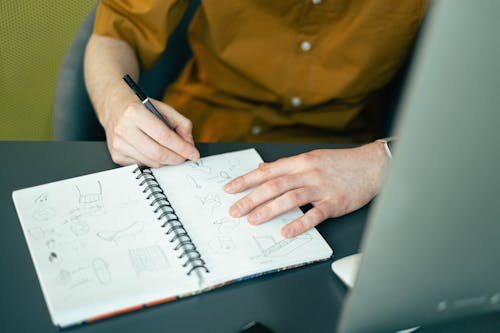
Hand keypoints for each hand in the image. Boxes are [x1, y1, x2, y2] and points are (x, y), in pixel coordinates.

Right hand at [102, 94, 199, 166]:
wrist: (114, 107)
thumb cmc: (140, 107)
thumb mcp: (163, 108)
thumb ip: (181, 123)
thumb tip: (189, 144)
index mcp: (135, 113)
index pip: (164, 136)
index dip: (182, 148)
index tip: (194, 154)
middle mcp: (123, 129)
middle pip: (158, 153)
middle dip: (176, 158)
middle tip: (185, 157)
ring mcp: (118, 144)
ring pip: (151, 162)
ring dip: (166, 161)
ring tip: (170, 152)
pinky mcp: (117, 155)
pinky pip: (142, 165)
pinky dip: (153, 161)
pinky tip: (153, 151)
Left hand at [224, 142, 388, 237]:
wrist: (372, 165)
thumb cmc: (341, 163)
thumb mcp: (312, 158)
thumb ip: (287, 166)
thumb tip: (263, 169)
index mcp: (301, 161)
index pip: (267, 171)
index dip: (246, 180)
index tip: (229, 189)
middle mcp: (308, 173)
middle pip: (274, 185)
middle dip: (251, 198)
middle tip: (234, 210)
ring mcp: (322, 187)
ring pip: (290, 197)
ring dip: (269, 209)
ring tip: (253, 220)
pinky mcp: (335, 202)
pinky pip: (315, 214)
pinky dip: (300, 223)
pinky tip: (286, 231)